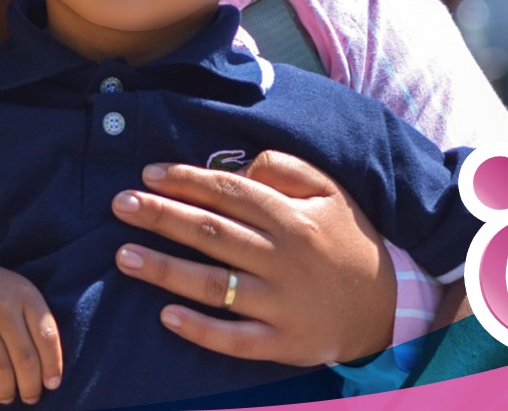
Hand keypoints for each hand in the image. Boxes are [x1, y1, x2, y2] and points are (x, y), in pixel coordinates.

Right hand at [0, 256, 62, 404]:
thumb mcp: (20, 296)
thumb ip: (38, 325)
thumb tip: (51, 374)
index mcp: (26, 295)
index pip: (48, 337)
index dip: (53, 366)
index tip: (52, 385)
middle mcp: (4, 305)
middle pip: (25, 358)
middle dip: (30, 387)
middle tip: (30, 398)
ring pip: (0, 368)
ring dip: (6, 390)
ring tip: (6, 396)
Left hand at [111, 151, 394, 365]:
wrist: (387, 308)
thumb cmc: (346, 242)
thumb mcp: (330, 193)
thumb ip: (286, 169)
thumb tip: (240, 164)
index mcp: (293, 218)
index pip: (230, 193)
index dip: (186, 181)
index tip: (149, 174)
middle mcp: (285, 259)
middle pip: (212, 233)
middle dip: (162, 216)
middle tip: (121, 205)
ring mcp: (282, 304)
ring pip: (215, 285)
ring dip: (165, 269)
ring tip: (124, 255)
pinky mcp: (283, 343)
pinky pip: (235, 339)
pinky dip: (200, 329)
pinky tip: (166, 315)